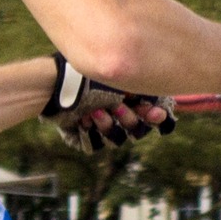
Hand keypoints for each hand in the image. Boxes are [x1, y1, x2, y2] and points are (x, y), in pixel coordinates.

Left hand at [41, 53, 177, 151]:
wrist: (56, 83)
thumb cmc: (90, 75)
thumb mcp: (122, 81)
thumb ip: (146, 92)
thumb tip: (164, 111)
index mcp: (131, 95)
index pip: (154, 114)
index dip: (156, 117)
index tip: (153, 113)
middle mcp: (119, 110)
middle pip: (137, 130)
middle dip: (129, 119)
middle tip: (117, 106)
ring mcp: (102, 123)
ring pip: (117, 139)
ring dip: (108, 125)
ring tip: (94, 111)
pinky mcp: (85, 135)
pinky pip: (96, 145)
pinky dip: (91, 131)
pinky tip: (83, 118)